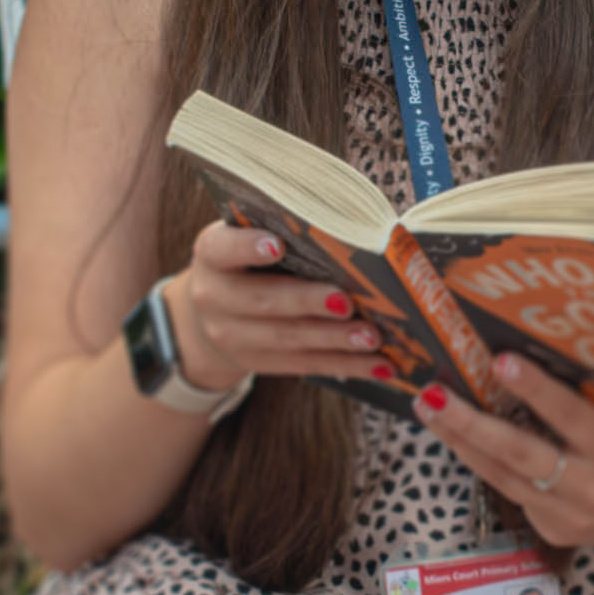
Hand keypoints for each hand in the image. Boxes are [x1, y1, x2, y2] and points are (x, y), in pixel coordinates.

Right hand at [168, 220, 384, 388]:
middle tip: (346, 302)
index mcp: (212, 254)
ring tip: (371, 337)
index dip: (247, 247)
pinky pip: (305, 364)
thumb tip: (351, 231)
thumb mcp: (249, 236)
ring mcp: (232, 336)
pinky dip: (346, 364)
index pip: (222, 248)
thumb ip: (285, 229)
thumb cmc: (250, 259)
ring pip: (288, 338)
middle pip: (263, 301)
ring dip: (335, 340)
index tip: (278, 245)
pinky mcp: (257, 362)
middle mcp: (214, 297)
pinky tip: (381, 364)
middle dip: (308, 302)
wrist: (213, 312)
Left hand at [420, 352, 593, 550]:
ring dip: (463, 443)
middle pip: (521, 455)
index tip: (500, 361)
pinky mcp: (561, 532)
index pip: (571, 417)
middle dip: (469, 423)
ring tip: (431, 411)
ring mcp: (575, 518)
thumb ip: (591, 404)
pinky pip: (516, 493)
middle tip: (433, 394)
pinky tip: (464, 439)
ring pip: (505, 477)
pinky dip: (489, 465)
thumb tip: (529, 368)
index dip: (535, 390)